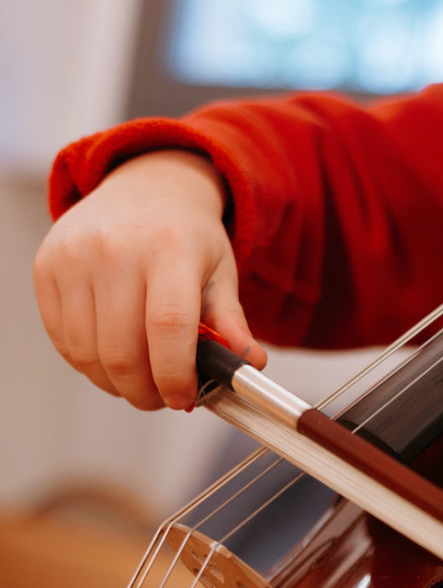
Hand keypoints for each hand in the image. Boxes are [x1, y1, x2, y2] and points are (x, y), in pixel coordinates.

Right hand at [33, 150, 266, 409]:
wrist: (145, 188)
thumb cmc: (187, 239)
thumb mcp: (221, 273)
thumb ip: (232, 323)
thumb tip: (250, 365)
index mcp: (169, 248)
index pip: (168, 327)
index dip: (175, 376)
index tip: (184, 399)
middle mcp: (115, 249)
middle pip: (123, 351)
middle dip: (146, 392)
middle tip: (163, 398)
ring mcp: (74, 258)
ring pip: (89, 353)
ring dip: (116, 384)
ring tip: (140, 383)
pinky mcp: (47, 269)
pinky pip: (64, 340)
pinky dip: (89, 365)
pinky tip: (113, 360)